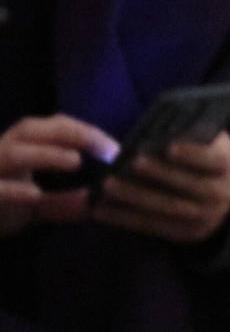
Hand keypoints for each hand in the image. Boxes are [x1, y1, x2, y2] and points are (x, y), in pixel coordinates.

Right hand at [0, 115, 111, 236]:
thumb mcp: (37, 205)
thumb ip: (65, 202)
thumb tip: (100, 203)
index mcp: (19, 145)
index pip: (55, 126)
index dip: (86, 132)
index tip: (115, 150)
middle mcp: (1, 150)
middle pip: (32, 129)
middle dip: (71, 134)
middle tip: (105, 150)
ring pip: (13, 152)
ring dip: (46, 154)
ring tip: (75, 162)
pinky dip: (13, 190)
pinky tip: (35, 195)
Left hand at [95, 134, 229, 243]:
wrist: (221, 196)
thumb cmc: (204, 158)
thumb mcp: (208, 143)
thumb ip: (192, 134)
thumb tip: (160, 130)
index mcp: (225, 165)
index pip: (212, 159)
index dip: (191, 154)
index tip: (167, 147)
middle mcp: (219, 193)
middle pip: (186, 184)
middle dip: (156, 173)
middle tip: (129, 163)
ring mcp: (203, 216)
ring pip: (166, 207)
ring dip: (134, 197)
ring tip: (107, 186)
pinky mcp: (184, 233)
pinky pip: (152, 226)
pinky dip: (125, 218)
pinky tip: (102, 209)